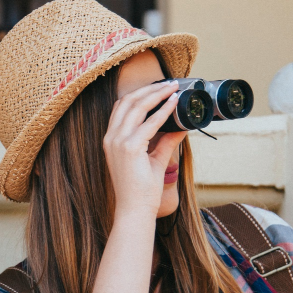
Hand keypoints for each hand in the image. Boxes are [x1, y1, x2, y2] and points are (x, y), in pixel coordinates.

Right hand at [103, 81, 186, 216]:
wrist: (134, 209)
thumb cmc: (141, 189)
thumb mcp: (153, 160)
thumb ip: (165, 143)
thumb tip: (181, 128)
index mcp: (111, 139)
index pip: (121, 107)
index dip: (140, 94)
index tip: (158, 88)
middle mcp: (111, 137)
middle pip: (128, 101)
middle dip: (150, 89)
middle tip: (169, 84)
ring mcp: (118, 142)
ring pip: (137, 106)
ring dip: (157, 94)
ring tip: (173, 88)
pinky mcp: (130, 148)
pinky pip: (150, 123)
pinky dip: (163, 111)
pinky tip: (174, 104)